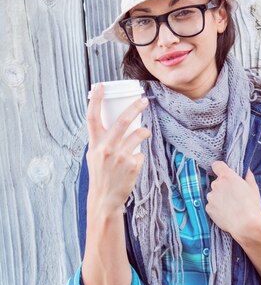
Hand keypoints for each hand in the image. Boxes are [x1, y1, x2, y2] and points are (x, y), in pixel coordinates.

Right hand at [85, 83, 150, 211]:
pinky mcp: (133, 165)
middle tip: (144, 101)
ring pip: (139, 134)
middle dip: (136, 107)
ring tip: (145, 133)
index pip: (92, 116)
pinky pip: (141, 154)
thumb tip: (114, 125)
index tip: (101, 85)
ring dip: (144, 132)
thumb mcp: (94, 156)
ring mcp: (120, 156)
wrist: (105, 199)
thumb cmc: (100, 176)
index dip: (96, 99)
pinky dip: (139, 157)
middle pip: (123, 120)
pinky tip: (133, 165)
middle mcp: (106, 148)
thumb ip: (102, 141)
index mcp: (94, 143)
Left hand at [205, 161, 260, 238]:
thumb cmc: (252, 205)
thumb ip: (248, 176)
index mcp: (227, 176)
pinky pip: (211, 205)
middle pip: (216, 182)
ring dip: (219, 198)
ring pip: (213, 194)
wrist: (246, 225)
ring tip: (230, 206)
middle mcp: (216, 185)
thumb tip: (246, 170)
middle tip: (233, 195)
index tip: (224, 173)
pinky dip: (217, 208)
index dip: (220, 169)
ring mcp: (210, 197)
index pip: (217, 165)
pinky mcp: (208, 208)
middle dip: (223, 187)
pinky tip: (226, 213)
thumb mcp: (253, 188)